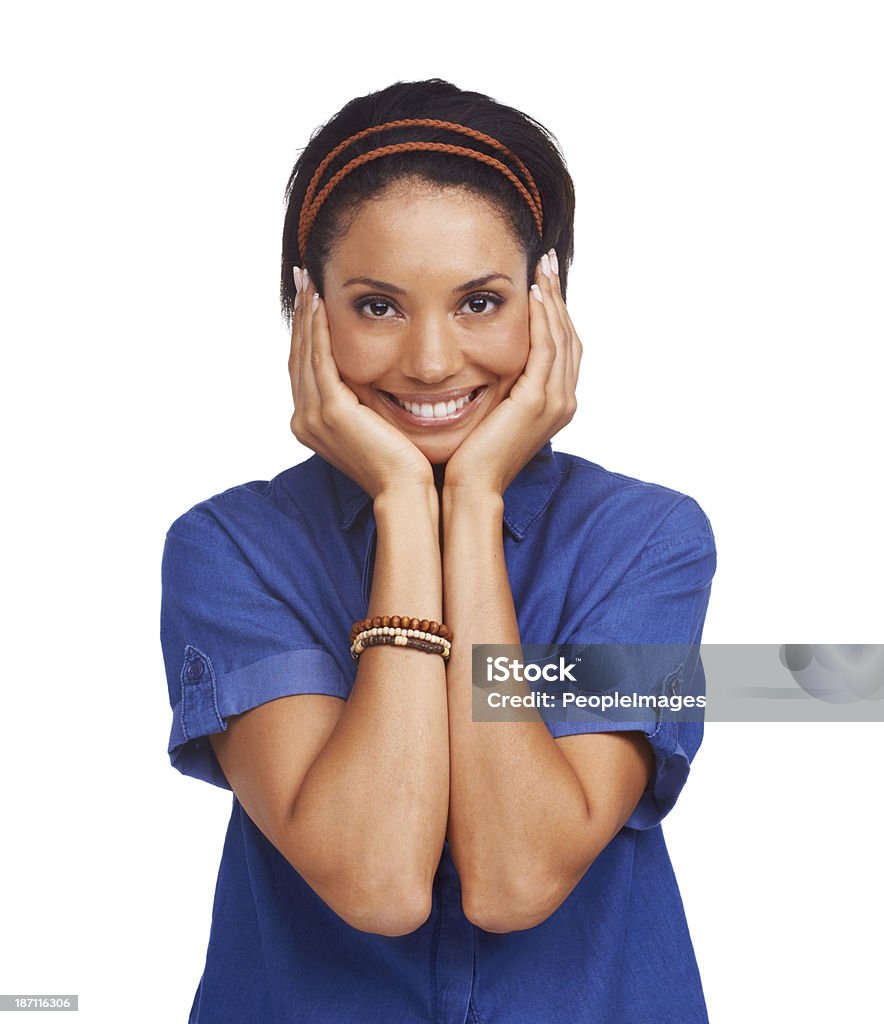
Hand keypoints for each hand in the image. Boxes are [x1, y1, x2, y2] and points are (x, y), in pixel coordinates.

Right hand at [288, 269, 434, 497]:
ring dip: (307, 313)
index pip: (305, 366)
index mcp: (314, 422)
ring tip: (310, 281)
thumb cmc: (404, 464)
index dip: (306, 330)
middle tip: (302, 277)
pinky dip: (319, 330)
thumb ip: (366, 401)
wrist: (407, 493)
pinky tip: (322, 303)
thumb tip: (375, 377)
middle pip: (298, 354)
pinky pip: (320, 360)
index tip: (311, 297)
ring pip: (305, 352)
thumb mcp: (377, 424)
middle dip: (301, 314)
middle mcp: (305, 419)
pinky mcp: (331, 412)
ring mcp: (314, 416)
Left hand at [444, 249, 581, 495]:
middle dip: (558, 296)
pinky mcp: (537, 401)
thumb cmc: (471, 456)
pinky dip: (543, 319)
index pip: (563, 347)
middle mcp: (564, 401)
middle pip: (569, 336)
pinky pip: (547, 348)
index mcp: (556, 404)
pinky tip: (533, 295)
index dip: (556, 312)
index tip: (542, 280)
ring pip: (562, 337)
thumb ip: (500, 387)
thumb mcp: (492, 413)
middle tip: (547, 261)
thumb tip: (484, 361)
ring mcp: (555, 401)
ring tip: (541, 267)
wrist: (470, 488)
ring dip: (553, 299)